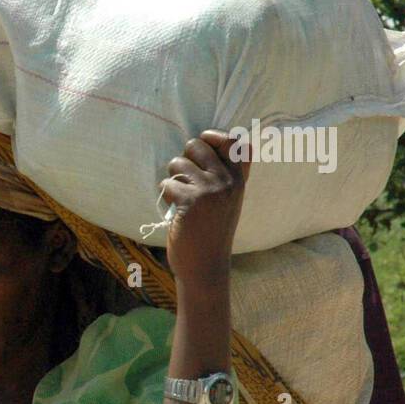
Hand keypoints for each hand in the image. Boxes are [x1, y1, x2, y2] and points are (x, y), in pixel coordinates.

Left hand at [159, 130, 250, 288]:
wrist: (205, 266)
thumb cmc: (211, 232)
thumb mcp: (228, 201)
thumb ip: (226, 175)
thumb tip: (211, 141)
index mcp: (239, 180)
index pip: (235, 142)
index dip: (214, 137)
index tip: (202, 146)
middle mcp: (228, 182)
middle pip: (197, 145)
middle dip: (184, 158)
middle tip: (184, 179)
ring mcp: (211, 191)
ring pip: (178, 162)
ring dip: (172, 178)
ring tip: (179, 197)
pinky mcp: (191, 202)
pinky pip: (168, 183)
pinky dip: (165, 194)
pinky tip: (174, 209)